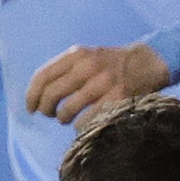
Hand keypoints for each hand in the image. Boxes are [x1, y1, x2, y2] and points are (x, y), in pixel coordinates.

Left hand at [23, 42, 170, 125]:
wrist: (149, 62)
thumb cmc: (110, 64)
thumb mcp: (86, 56)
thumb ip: (63, 69)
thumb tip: (37, 95)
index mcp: (77, 55)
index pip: (43, 76)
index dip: (32, 95)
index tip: (30, 108)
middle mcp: (88, 67)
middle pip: (51, 94)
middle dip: (45, 109)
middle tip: (48, 114)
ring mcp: (103, 83)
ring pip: (67, 110)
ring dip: (62, 119)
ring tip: (65, 118)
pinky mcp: (116, 99)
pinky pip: (86, 120)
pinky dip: (79, 126)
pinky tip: (81, 123)